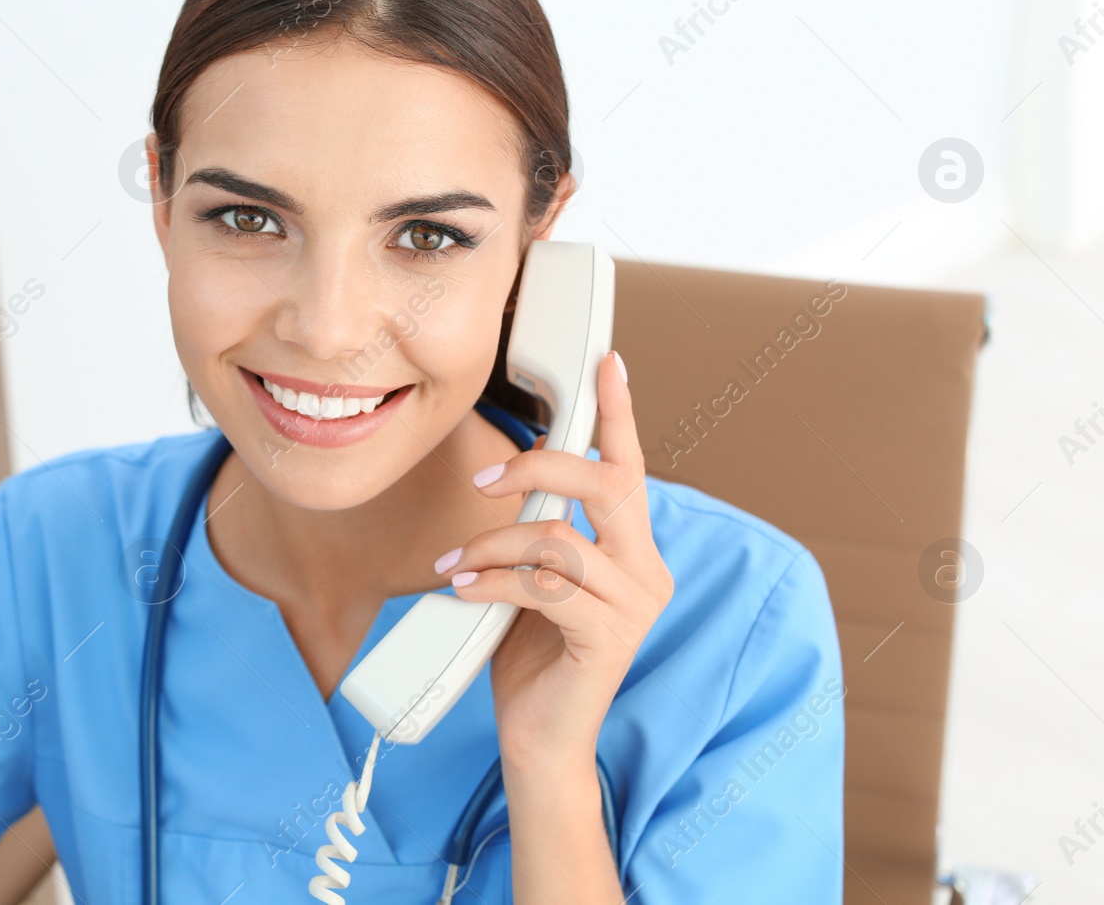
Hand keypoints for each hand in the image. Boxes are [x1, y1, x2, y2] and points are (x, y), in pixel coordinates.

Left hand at [434, 351, 673, 767]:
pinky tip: (463, 589)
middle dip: (542, 465)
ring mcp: (635, 606)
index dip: (618, 413)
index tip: (609, 363)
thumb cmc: (532, 656)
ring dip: (495, 542)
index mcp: (633, 549)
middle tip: (487, 475)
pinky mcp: (610, 639)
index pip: (629, 469)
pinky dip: (492, 581)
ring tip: (455, 563)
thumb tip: (511, 477)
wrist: (538, 739)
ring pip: (560, 538)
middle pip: (607, 484)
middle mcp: (648, 570)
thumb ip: (540, 532)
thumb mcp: (535, 578)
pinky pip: (543, 586)